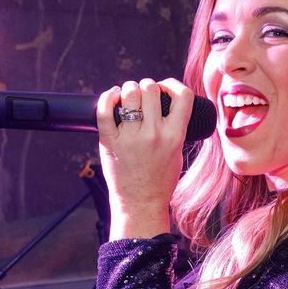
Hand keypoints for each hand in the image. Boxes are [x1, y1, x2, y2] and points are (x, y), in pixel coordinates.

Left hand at [95, 76, 194, 239]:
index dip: (172, 85)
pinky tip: (113, 97)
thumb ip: (174, 128)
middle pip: (150, 89)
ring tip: (128, 97)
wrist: (141, 203)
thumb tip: (164, 102)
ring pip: (129, 94)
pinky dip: (108, 97)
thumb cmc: (160, 180)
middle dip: (147, 86)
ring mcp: (131, 138)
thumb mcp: (177, 154)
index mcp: (175, 137)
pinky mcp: (110, 141)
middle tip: (144, 95)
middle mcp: (154, 135)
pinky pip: (105, 109)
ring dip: (129, 89)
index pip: (182, 96)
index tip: (166, 90)